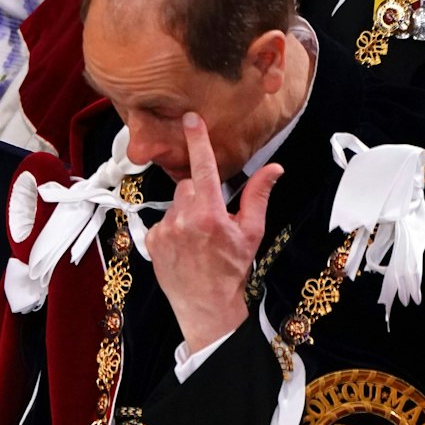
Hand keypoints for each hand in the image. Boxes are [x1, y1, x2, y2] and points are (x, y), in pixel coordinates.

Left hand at [147, 113, 280, 354]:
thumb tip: (273, 169)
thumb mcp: (252, 233)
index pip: (203, 169)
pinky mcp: (151, 240)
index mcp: (210, 215)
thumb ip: (258, 196)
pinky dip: (173, 227)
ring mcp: (164, 230)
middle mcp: (184, 220)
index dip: (197, 141)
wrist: (206, 305)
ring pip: (175, 203)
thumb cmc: (233, 269)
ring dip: (186, 212)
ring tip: (198, 237)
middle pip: (188, 185)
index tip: (190, 119)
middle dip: (200, 194)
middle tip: (212, 219)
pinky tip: (185, 246)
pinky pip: (163, 220)